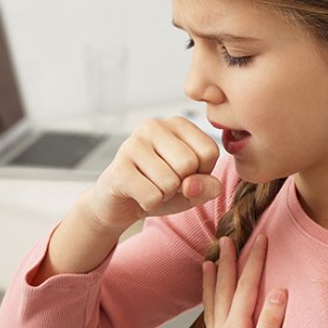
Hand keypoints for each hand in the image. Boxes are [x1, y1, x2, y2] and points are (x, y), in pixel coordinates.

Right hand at [82, 116, 224, 233]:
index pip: (210, 151)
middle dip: (182, 184)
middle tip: (164, 181)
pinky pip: (152, 196)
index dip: (202, 173)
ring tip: (150, 186)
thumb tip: (192, 184)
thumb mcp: (196, 189)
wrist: (121, 203)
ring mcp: (133, 144)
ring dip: (164, 195)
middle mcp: (154, 126)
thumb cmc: (163, 189)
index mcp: (178, 124)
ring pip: (170, 182)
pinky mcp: (118, 167)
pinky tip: (138, 193)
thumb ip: (209, 186)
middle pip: (189, 163)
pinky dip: (150, 203)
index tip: (184, 173)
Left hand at [202, 234, 287, 327]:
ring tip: (209, 261)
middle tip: (228, 236)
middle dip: (230, 261)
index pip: (248, 286)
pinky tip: (211, 303)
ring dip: (213, 280)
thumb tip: (278, 290)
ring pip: (213, 302)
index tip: (260, 237)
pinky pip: (211, 319)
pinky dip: (210, 304)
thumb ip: (270, 324)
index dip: (254, 261)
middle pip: (226, 288)